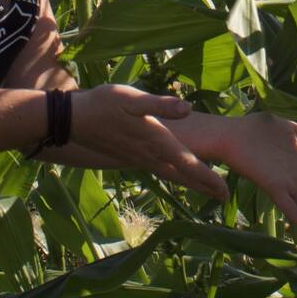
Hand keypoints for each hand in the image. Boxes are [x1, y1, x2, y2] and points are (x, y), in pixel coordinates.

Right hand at [67, 85, 227, 200]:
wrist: (71, 120)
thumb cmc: (102, 104)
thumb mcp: (132, 99)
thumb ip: (160, 105)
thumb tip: (188, 108)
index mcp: (155, 141)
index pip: (187, 164)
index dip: (208, 178)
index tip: (225, 191)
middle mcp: (148, 155)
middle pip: (181, 175)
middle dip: (204, 186)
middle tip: (224, 198)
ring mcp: (138, 158)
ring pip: (169, 174)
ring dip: (189, 182)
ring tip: (206, 189)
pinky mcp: (129, 156)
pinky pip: (158, 170)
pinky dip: (172, 175)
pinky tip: (173, 172)